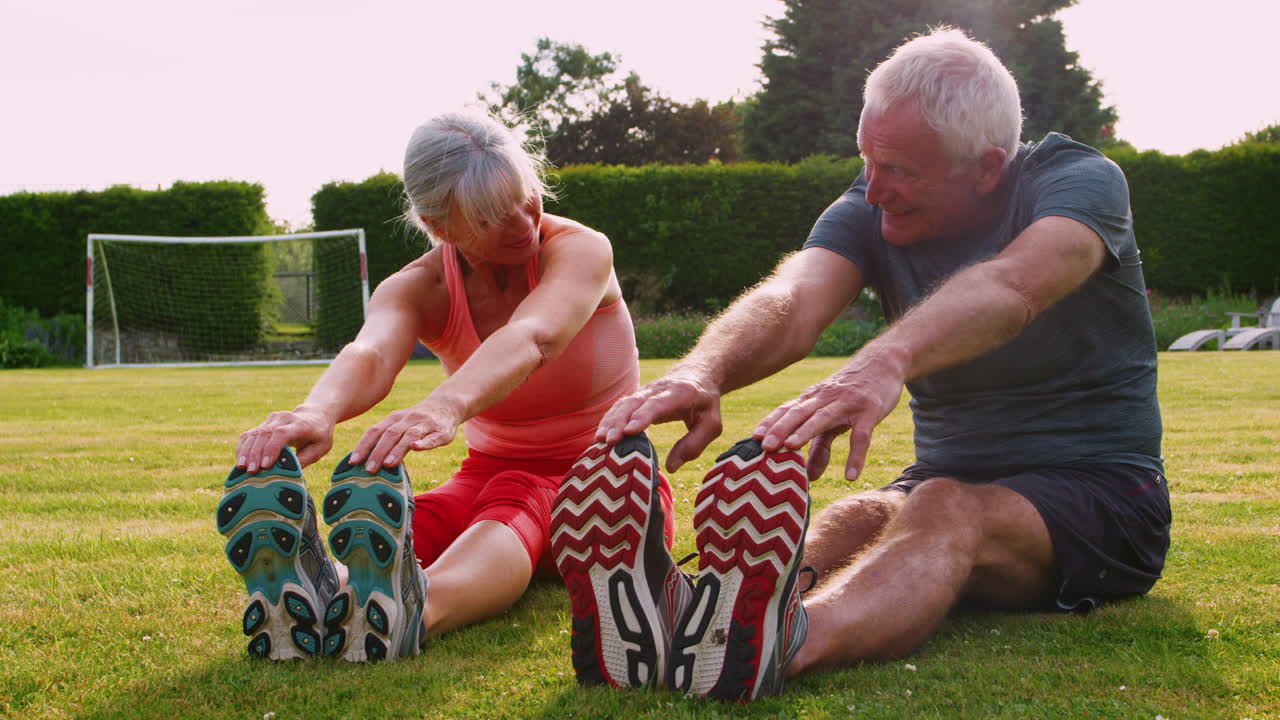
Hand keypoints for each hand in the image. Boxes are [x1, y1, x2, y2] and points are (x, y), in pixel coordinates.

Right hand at [237, 407, 333, 470]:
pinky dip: (244, 447)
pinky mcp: (265, 423)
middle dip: (256, 454)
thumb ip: (304, 460)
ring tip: (242, 468)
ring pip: (254, 433)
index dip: (272, 449)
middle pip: (265, 434)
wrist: (315, 416)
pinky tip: (241, 460)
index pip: (282, 433)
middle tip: (251, 472)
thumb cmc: (319, 436)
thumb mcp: (319, 449)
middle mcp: (284, 418)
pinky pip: (250, 434)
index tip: (265, 465)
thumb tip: (286, 474)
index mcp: (301, 424)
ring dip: (246, 451)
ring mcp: (273, 419)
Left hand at [350, 400, 460, 471]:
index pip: (375, 431)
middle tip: (369, 469)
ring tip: (388, 464)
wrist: (448, 404)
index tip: (354, 462)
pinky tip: (416, 448)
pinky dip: (424, 443)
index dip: (364, 446)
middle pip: (390, 434)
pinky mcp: (441, 431)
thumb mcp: (401, 424)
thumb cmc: (418, 420)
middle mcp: (408, 419)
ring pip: (409, 435)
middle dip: (378, 452)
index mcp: (395, 418)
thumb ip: (386, 438)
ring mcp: (425, 424)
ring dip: (398, 449)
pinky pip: (432, 437)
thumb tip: (366, 461)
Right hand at [596, 372, 722, 473]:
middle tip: (608, 441)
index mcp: (679, 393)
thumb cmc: (705, 404)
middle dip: (619, 421)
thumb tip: (671, 467)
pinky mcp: (636, 399)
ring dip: (609, 422)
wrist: (697, 376)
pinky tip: (600, 437)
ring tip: (599, 441)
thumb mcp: (711, 425)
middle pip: (634, 403)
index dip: (642, 417)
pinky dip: (608, 421)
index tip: (629, 432)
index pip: (657, 404)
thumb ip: (694, 444)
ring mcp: (644, 392)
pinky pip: (619, 408)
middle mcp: (657, 390)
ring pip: (622, 404)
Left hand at [753, 351, 904, 482]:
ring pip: (822, 418)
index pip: (786, 410)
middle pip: (798, 413)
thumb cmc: (851, 393)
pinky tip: (850, 476)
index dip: (770, 423)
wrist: (882, 363)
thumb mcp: (833, 416)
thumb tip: (809, 476)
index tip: (753, 439)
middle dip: (780, 429)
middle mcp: (825, 399)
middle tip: (765, 447)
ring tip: (790, 449)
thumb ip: (820, 445)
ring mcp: (847, 403)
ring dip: (805, 433)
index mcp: (812, 399)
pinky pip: (861, 436)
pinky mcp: (870, 411)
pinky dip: (856, 457)